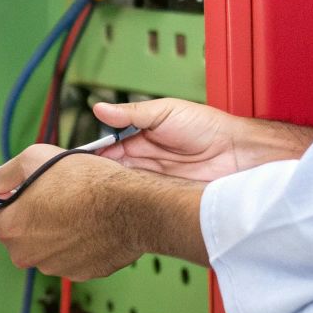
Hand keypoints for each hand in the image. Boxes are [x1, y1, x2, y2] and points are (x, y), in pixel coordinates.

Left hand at [0, 145, 145, 278]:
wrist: (132, 206)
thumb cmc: (86, 181)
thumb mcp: (35, 158)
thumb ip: (4, 173)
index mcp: (11, 228)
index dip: (2, 196)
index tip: (17, 187)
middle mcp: (28, 255)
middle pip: (18, 232)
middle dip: (29, 213)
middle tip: (50, 191)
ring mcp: (56, 267)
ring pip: (45, 244)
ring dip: (53, 227)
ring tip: (75, 204)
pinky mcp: (81, 272)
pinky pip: (70, 254)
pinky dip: (75, 240)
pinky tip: (89, 220)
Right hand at [93, 99, 312, 182]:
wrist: (238, 154)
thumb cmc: (208, 127)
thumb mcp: (166, 111)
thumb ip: (132, 113)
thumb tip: (100, 108)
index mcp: (140, 137)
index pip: (107, 147)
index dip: (91, 154)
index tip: (74, 160)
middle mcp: (143, 160)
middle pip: (110, 170)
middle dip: (95, 175)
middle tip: (78, 180)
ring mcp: (153, 180)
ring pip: (122, 187)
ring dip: (110, 189)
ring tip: (92, 193)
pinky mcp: (164, 197)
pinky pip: (140, 201)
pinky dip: (129, 203)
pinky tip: (118, 204)